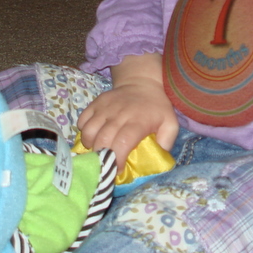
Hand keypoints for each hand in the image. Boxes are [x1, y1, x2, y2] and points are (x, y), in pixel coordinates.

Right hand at [77, 53, 178, 171]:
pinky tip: (94, 136)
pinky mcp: (95, 103)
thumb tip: (157, 158)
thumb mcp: (170, 123)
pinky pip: (82, 120)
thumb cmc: (156, 108)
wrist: (142, 82)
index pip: (122, 143)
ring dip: (91, 146)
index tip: (117, 170)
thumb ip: (166, 142)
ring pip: (89, 132)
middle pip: (102, 140)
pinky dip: (84, 132)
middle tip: (106, 163)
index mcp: (137, 122)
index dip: (117, 159)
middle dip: (102, 157)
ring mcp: (105, 108)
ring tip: (99, 150)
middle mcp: (119, 114)